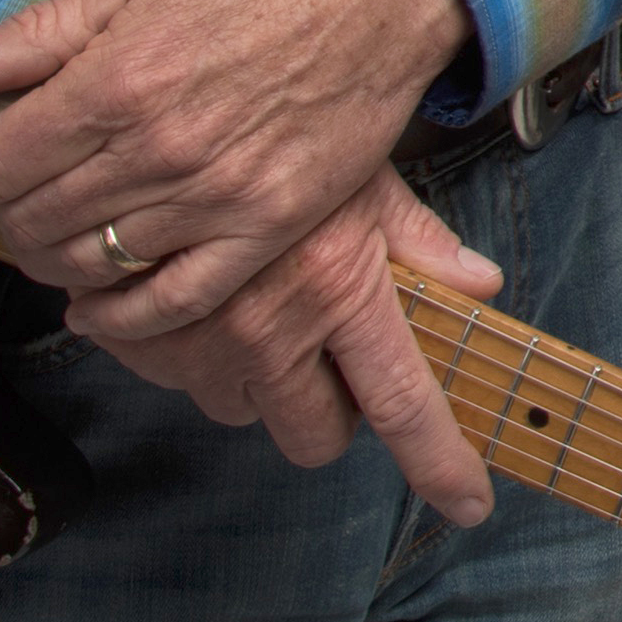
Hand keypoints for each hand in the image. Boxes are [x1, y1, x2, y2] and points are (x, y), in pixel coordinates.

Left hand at [0, 0, 473, 339]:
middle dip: (5, 208)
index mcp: (114, 83)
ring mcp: (213, 198)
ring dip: (54, 256)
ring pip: (88, 265)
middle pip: (30, 220)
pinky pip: (172, 301)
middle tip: (19, 188)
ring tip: (57, 230)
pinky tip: (97, 303)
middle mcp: (155, 151)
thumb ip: (38, 32)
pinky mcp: (264, 228)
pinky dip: (121, 316)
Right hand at [61, 168, 505, 520]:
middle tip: (327, 357)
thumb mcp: (365, 180)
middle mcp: (272, 331)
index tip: (468, 504)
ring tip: (261, 308)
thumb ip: (421, 244)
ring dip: (256, 380)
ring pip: (242, 409)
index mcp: (342, 293)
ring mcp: (202, 343)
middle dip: (326, 412)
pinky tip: (207, 299)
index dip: (439, 462)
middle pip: (313, 434)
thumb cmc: (282, 141)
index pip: (403, 402)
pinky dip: (196, 353)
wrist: (165, 117)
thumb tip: (480, 285)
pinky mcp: (140, 340)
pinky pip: (180, 382)